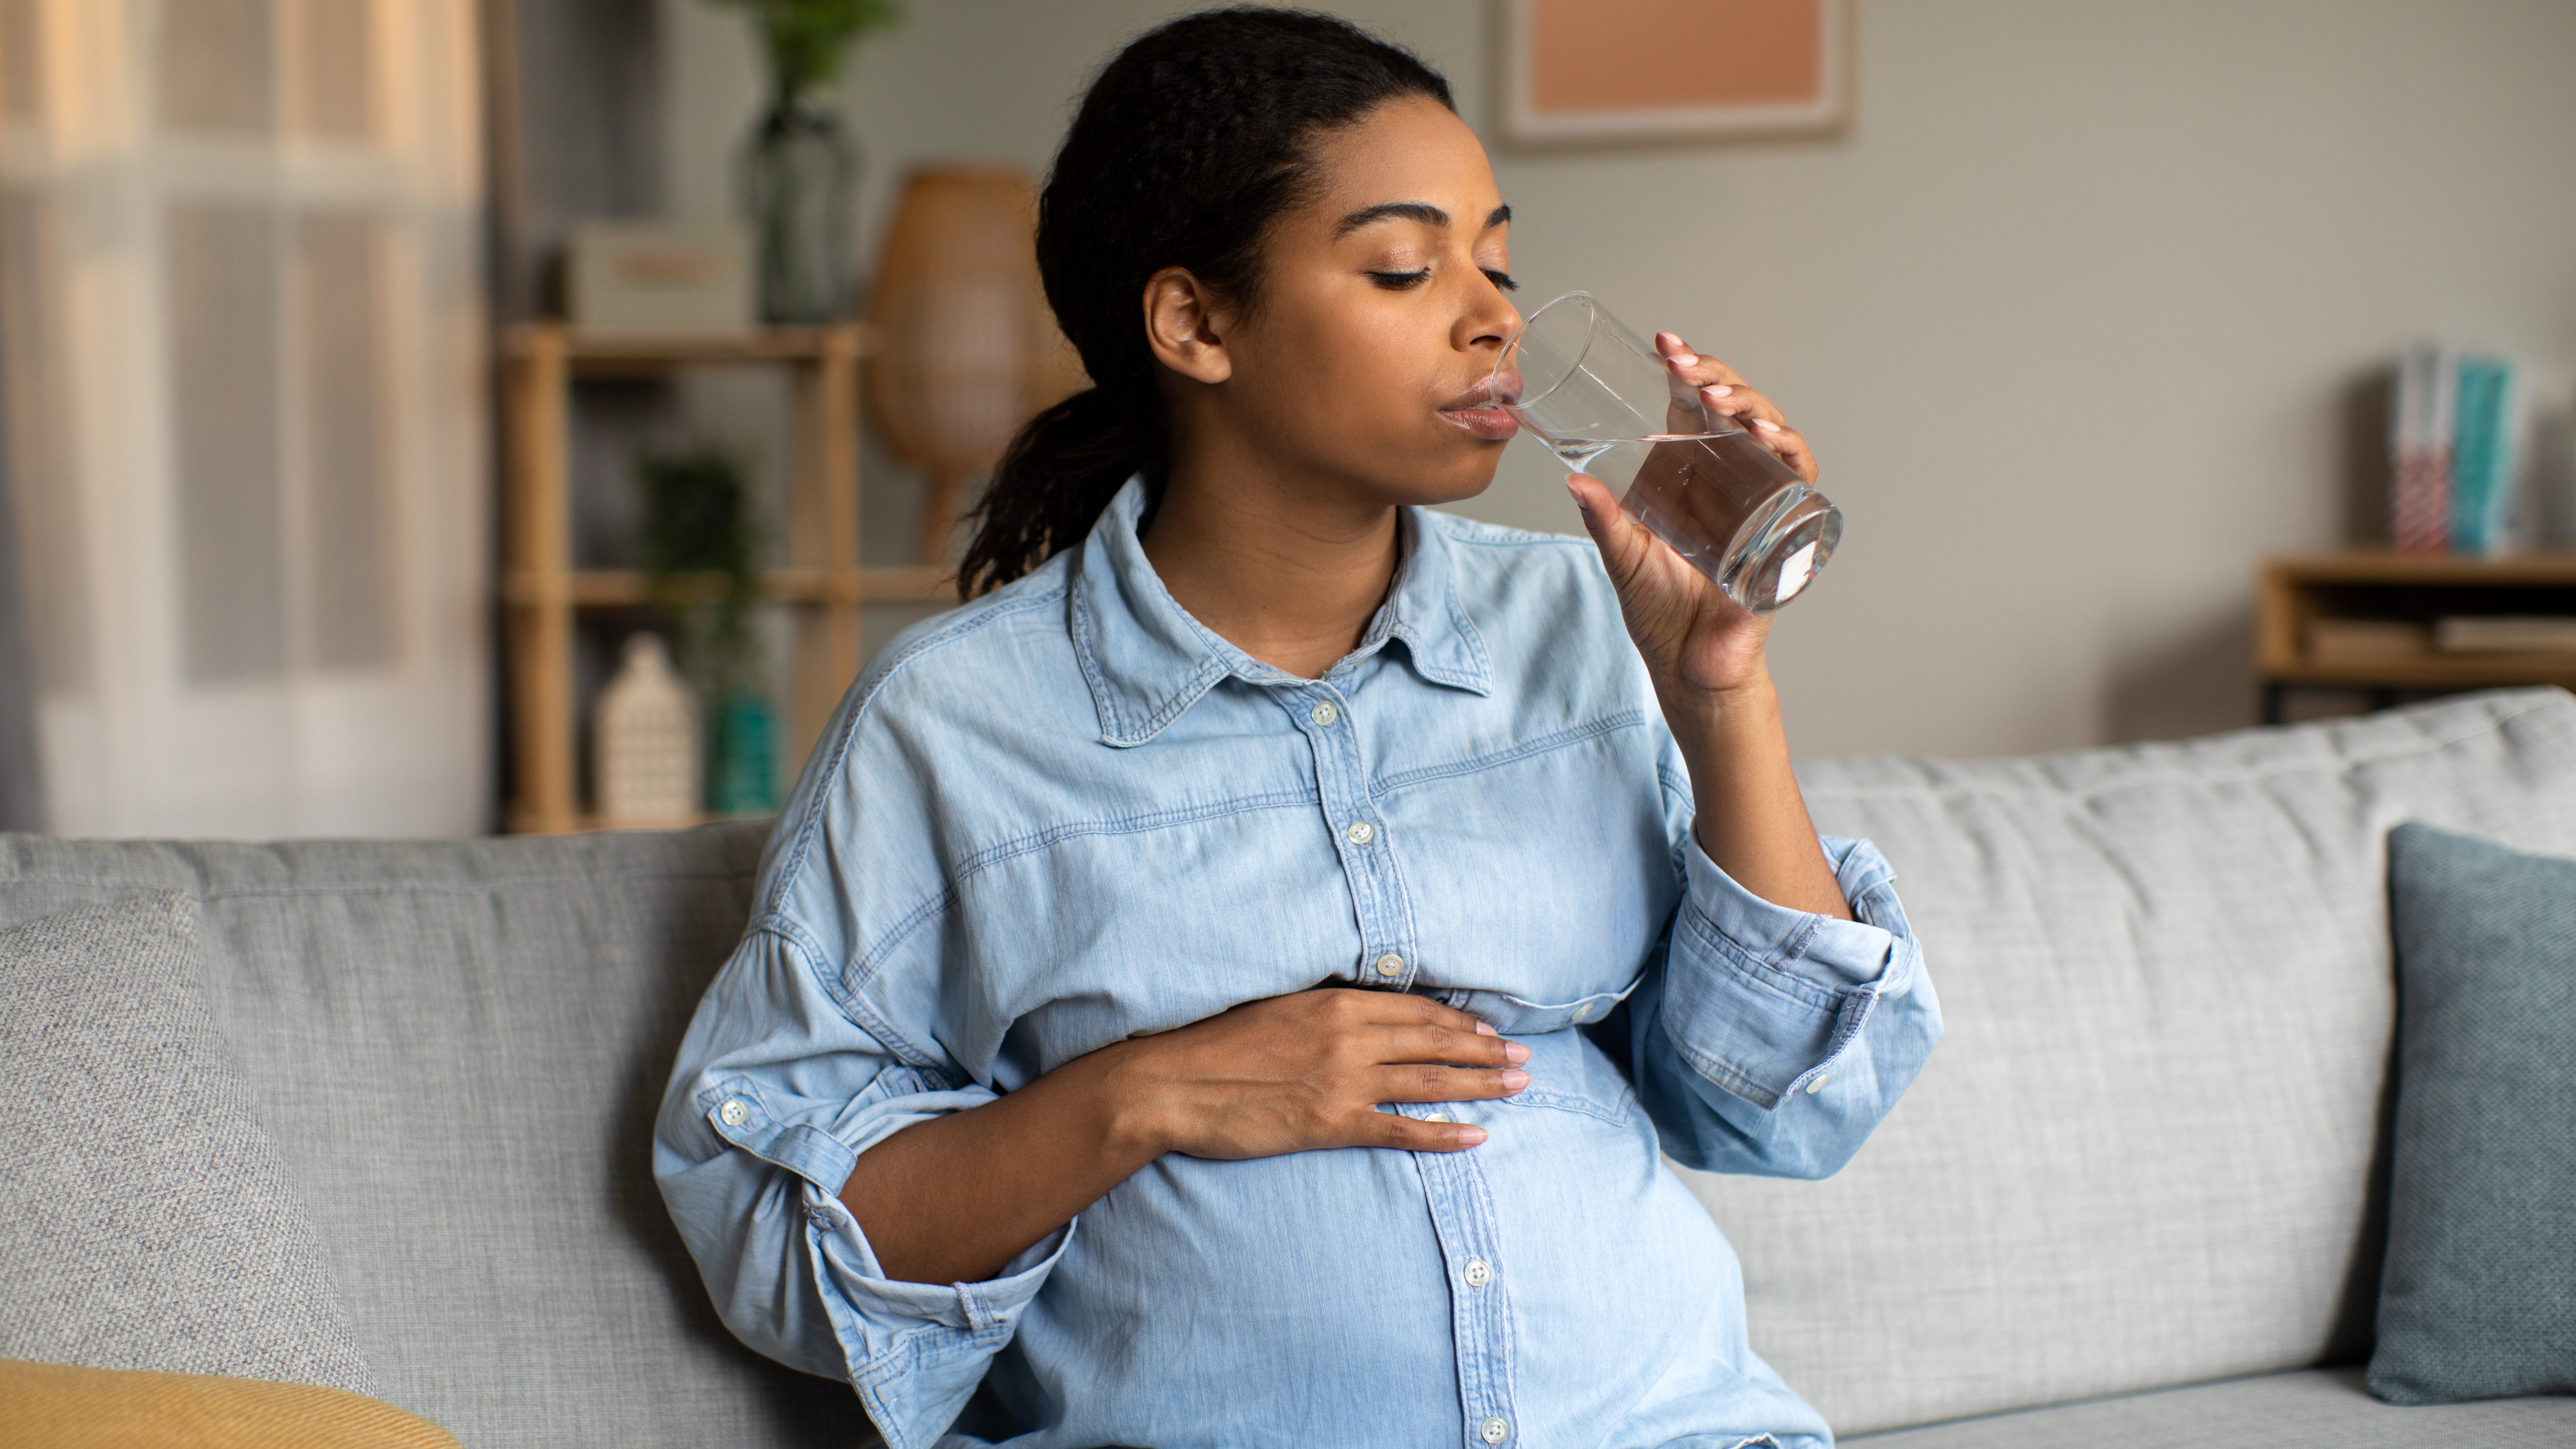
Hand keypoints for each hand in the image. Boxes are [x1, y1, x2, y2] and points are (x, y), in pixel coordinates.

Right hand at [1104, 988, 1530, 1157]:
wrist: (1172, 1084)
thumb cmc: (1215, 1047)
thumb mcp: (1276, 1011)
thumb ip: (1323, 1014)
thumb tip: (1360, 1016)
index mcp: (1333, 1006)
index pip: (1413, 1010)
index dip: (1457, 1021)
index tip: (1487, 1029)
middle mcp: (1347, 1038)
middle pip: (1433, 1042)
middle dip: (1485, 1050)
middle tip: (1524, 1058)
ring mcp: (1342, 1081)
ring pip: (1429, 1081)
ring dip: (1480, 1083)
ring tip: (1518, 1086)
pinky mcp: (1330, 1123)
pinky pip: (1400, 1129)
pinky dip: (1443, 1134)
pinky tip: (1477, 1137)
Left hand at [1564, 332, 1820, 700]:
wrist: (1691, 666)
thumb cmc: (1659, 612)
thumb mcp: (1624, 557)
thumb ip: (1603, 519)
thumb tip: (1572, 480)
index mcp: (1692, 476)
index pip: (1697, 409)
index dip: (1688, 372)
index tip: (1665, 345)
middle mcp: (1731, 481)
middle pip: (1736, 411)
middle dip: (1716, 378)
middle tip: (1684, 365)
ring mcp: (1762, 501)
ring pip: (1770, 433)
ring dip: (1751, 406)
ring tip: (1721, 397)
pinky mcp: (1786, 529)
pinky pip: (1799, 478)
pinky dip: (1789, 451)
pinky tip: (1767, 436)